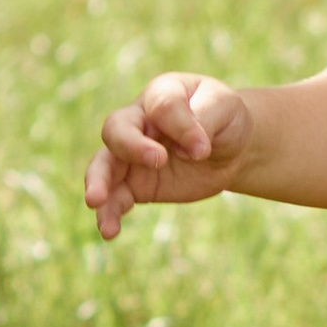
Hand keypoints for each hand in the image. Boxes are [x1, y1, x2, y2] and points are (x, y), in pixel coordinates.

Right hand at [85, 72, 253, 239]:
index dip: (182, 127)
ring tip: (96, 202)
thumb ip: (206, 119)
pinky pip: (115, 198)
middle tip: (157, 161)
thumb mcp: (225, 108)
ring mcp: (132, 156)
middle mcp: (138, 122)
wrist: (230, 147)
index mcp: (161, 96)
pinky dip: (109, 213)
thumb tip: (191, 149)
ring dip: (98, 183)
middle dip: (130, 146)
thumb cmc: (224, 118)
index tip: (204, 147)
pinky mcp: (136, 185)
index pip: (161, 106)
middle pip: (116, 129)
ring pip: (104, 165)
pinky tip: (109, 231)